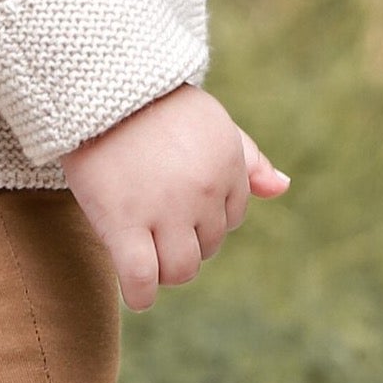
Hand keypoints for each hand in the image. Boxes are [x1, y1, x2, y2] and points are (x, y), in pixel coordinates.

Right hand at [61, 86, 288, 311]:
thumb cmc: (155, 104)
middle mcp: (203, 191)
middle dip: (186, 243)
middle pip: (208, 248)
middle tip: (156, 227)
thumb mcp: (212, 122)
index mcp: (228, 165)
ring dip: (167, 271)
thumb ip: (248, 158)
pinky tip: (135, 294)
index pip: (231, 218)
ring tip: (146, 257)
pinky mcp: (123, 222)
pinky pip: (141, 279)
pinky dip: (140, 295)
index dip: (204, 217)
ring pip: (181, 270)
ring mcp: (164, 210)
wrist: (100, 86)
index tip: (177, 206)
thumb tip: (282, 188)